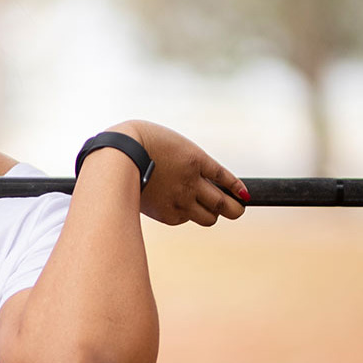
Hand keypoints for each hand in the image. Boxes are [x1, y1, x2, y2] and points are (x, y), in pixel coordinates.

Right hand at [105, 120, 247, 226]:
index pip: (227, 179)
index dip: (237, 189)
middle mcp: (193, 181)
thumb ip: (189, 162)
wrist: (118, 156)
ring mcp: (180, 199)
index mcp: (197, 159)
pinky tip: (181, 207)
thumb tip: (202, 180)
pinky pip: (185, 219)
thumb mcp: (172, 144)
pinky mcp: (167, 213)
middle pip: (226, 205)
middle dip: (235, 209)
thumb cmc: (141, 143)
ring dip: (213, 215)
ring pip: (210, 217)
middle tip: (236, 209)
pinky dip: (186, 215)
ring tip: (210, 211)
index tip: (243, 196)